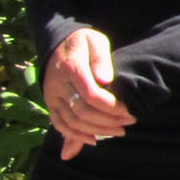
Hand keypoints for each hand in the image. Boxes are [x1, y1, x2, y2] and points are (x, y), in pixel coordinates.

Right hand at [44, 28, 134, 158]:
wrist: (57, 44)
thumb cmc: (83, 42)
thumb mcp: (95, 40)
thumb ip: (101, 58)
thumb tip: (106, 80)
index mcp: (71, 67)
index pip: (91, 95)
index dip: (111, 106)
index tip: (129, 110)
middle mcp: (57, 85)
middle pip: (82, 111)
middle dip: (108, 120)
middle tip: (129, 121)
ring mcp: (51, 96)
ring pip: (72, 122)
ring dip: (97, 130)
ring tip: (119, 130)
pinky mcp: (50, 104)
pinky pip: (59, 125)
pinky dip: (76, 135)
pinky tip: (94, 139)